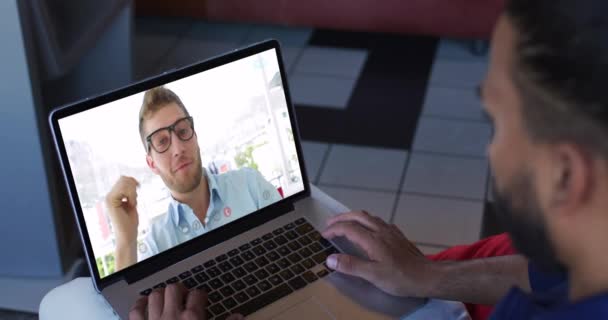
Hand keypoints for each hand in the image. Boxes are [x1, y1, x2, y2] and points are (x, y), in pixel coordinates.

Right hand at [106, 176, 139, 242]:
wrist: (127, 234)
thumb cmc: (130, 221)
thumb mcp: (131, 202)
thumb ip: (130, 192)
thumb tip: (131, 180)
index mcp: (113, 196)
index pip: (123, 179)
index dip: (133, 182)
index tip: (138, 190)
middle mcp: (109, 196)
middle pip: (124, 179)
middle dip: (134, 187)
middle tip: (134, 200)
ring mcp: (108, 198)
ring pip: (124, 183)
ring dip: (133, 193)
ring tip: (132, 203)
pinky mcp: (110, 201)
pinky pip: (124, 190)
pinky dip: (131, 196)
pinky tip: (130, 205)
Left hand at [129, 284, 242, 319]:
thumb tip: (239, 317)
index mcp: (192, 319)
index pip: (198, 294)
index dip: (201, 294)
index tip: (202, 299)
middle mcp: (172, 315)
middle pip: (174, 289)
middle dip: (180, 290)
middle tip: (184, 296)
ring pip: (155, 295)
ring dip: (161, 294)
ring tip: (166, 298)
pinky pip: (136, 310)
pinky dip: (139, 304)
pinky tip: (144, 303)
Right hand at [322, 211, 436, 297]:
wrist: (427, 276)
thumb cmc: (401, 277)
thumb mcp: (373, 275)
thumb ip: (351, 266)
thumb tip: (331, 259)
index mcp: (373, 240)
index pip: (348, 228)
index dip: (334, 230)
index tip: (324, 235)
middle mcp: (381, 231)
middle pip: (357, 216)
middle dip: (341, 217)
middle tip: (329, 223)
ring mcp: (391, 231)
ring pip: (369, 216)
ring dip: (354, 217)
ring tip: (345, 222)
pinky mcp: (398, 235)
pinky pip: (379, 221)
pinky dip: (367, 221)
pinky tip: (368, 228)